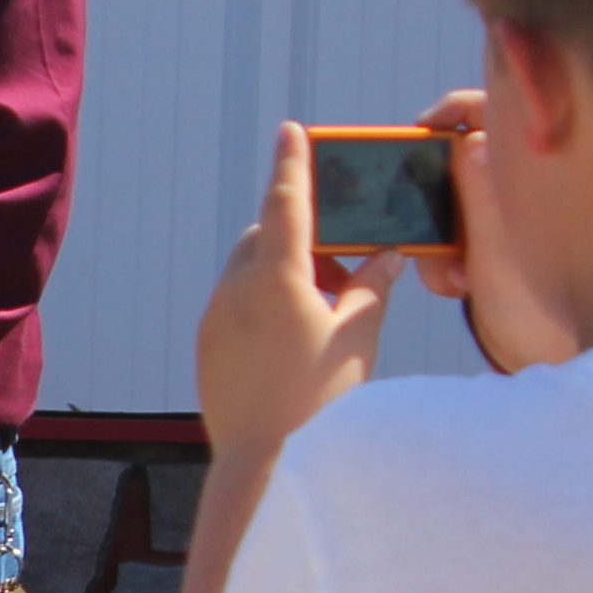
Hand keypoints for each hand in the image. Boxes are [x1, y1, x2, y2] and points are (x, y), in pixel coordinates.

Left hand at [201, 124, 402, 459]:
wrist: (265, 462)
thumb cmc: (321, 399)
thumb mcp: (359, 336)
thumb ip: (372, 289)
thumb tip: (385, 258)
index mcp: (275, 277)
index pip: (287, 203)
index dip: (293, 164)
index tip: (290, 130)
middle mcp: (235, 289)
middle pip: (265, 237)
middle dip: (300, 239)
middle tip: (341, 269)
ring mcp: (214, 318)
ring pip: (247, 272)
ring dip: (282, 273)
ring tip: (324, 310)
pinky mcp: (206, 346)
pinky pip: (235, 306)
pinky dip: (263, 304)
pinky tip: (294, 338)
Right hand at [416, 84, 570, 368]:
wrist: (547, 361)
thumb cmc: (541, 311)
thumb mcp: (499, 251)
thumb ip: (483, 193)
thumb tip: (474, 138)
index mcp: (538, 178)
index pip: (498, 112)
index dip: (457, 110)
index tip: (421, 130)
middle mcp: (524, 190)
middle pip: (460, 159)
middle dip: (435, 198)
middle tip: (429, 234)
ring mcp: (510, 216)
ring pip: (449, 202)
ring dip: (437, 237)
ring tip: (454, 278)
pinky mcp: (494, 243)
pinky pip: (451, 233)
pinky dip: (442, 256)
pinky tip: (458, 284)